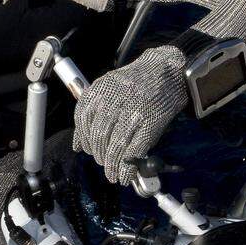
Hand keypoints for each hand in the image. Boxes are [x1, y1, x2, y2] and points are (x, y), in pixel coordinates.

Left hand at [72, 46, 188, 184]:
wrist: (166, 70)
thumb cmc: (137, 81)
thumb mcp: (110, 87)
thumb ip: (93, 110)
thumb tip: (79, 143)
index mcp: (101, 90)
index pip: (83, 119)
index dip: (83, 139)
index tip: (85, 149)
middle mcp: (114, 101)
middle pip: (99, 136)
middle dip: (98, 155)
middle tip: (102, 163)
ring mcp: (132, 113)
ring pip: (115, 146)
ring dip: (112, 165)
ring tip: (112, 174)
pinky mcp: (149, 123)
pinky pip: (133, 150)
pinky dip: (127, 166)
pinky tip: (125, 173)